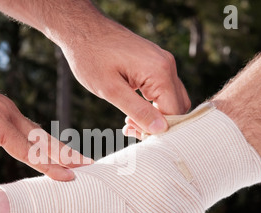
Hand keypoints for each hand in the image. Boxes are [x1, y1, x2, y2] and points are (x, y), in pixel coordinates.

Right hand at [0, 64, 87, 182]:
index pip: (29, 139)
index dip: (46, 151)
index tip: (62, 162)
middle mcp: (8, 118)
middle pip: (43, 141)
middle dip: (65, 154)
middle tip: (86, 164)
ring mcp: (7, 121)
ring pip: (44, 145)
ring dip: (66, 158)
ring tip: (86, 168)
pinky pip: (30, 150)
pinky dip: (50, 164)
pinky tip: (66, 174)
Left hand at [61, 19, 190, 136]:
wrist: (82, 29)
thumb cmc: (91, 57)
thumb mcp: (111, 90)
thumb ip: (138, 111)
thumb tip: (161, 130)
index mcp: (159, 72)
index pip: (175, 112)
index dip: (159, 130)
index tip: (135, 134)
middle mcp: (167, 65)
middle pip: (178, 106)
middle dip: (158, 124)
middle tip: (131, 130)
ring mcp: (162, 62)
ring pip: (171, 99)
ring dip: (154, 115)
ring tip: (128, 123)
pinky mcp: (155, 62)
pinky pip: (162, 89)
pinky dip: (151, 104)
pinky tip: (131, 111)